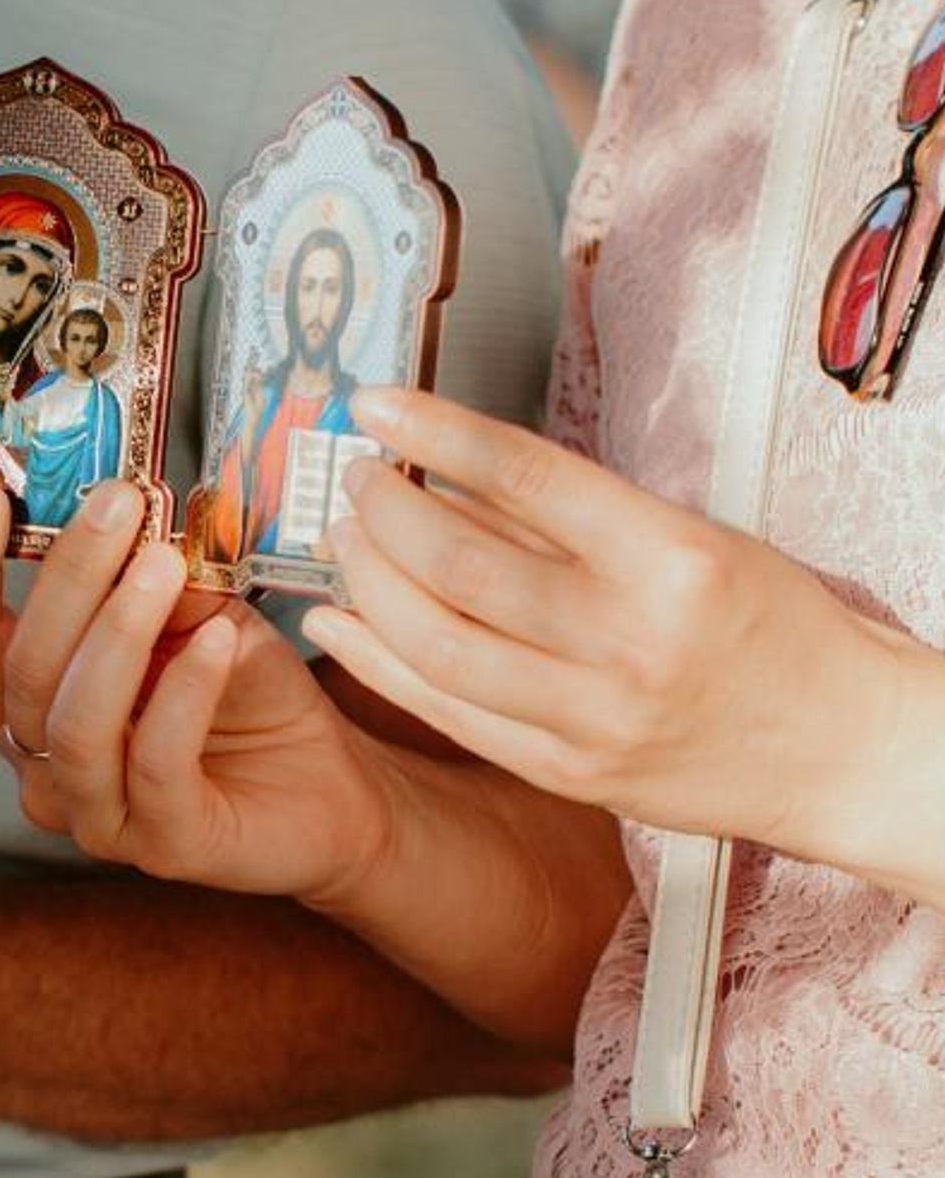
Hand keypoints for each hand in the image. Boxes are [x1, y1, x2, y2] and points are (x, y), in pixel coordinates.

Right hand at [0, 479, 398, 903]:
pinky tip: (218, 642)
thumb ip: (153, 576)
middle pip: (23, 669)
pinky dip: (184, 694)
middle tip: (118, 506)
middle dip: (70, 579)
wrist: (329, 785)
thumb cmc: (248, 695)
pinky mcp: (161, 845)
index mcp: (29, 699)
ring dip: (119, 632)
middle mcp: (42, 761)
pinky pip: (155, 764)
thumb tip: (129, 513)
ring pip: (75, 721)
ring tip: (163, 565)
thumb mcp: (197, 611)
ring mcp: (95, 812)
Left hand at [305, 387, 902, 854]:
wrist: (840, 748)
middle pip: (461, 565)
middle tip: (357, 479)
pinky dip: (379, 664)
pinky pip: (449, 714)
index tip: (377, 403)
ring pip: (438, 645)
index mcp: (670, 559)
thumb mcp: (690, 538)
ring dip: (370, 583)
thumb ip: (567, 516)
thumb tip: (446, 471)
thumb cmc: (769, 625)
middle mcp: (628, 639)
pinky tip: (338, 625)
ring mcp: (593, 717)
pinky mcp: (568, 774)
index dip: (435, 433)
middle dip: (384, 512)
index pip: (525, 475)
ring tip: (345, 540)